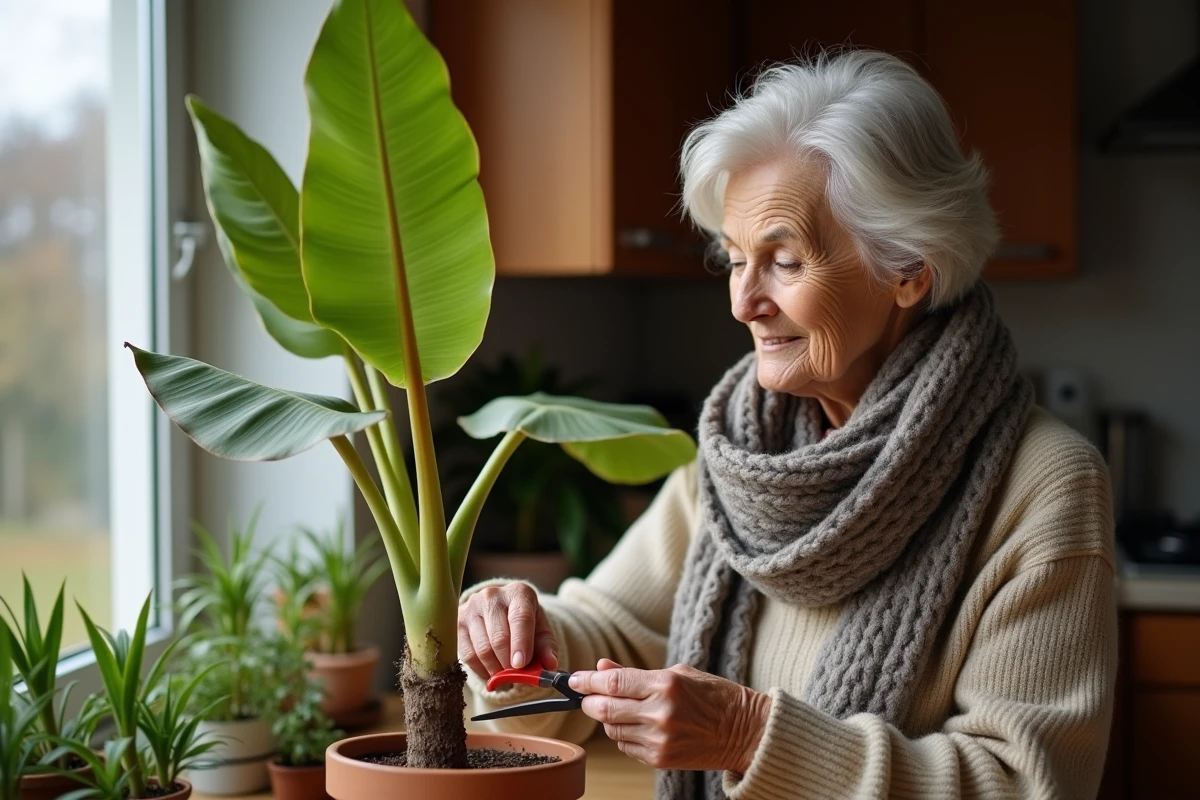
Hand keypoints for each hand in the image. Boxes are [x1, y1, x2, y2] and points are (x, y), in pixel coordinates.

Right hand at [457, 582, 558, 681]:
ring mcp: (472, 607)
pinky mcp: (458, 621)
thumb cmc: (524, 622)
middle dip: (508, 663)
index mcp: (519, 592)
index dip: (521, 643)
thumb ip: (547, 647)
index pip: (520, 618)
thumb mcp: (540, 630)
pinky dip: (481, 670)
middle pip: (499, 637)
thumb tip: (550, 665)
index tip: (521, 665)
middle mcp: (492, 595)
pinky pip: (468, 655)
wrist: (500, 610)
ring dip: (496, 669)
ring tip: (506, 675)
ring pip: (482, 649)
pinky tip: (491, 671)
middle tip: (516, 676)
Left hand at [568, 659, 770, 773]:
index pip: (613, 683)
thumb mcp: (678, 673)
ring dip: (608, 719)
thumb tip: (602, 668)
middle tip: (585, 695)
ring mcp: (659, 739)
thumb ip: (635, 674)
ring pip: (612, 730)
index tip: (574, 679)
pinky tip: (637, 726)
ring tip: (620, 709)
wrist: (745, 732)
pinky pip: (626, 747)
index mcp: (666, 684)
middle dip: (589, 701)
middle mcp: (660, 713)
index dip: (588, 680)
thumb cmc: (715, 696)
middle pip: (605, 708)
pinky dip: (624, 736)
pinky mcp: (660, 759)